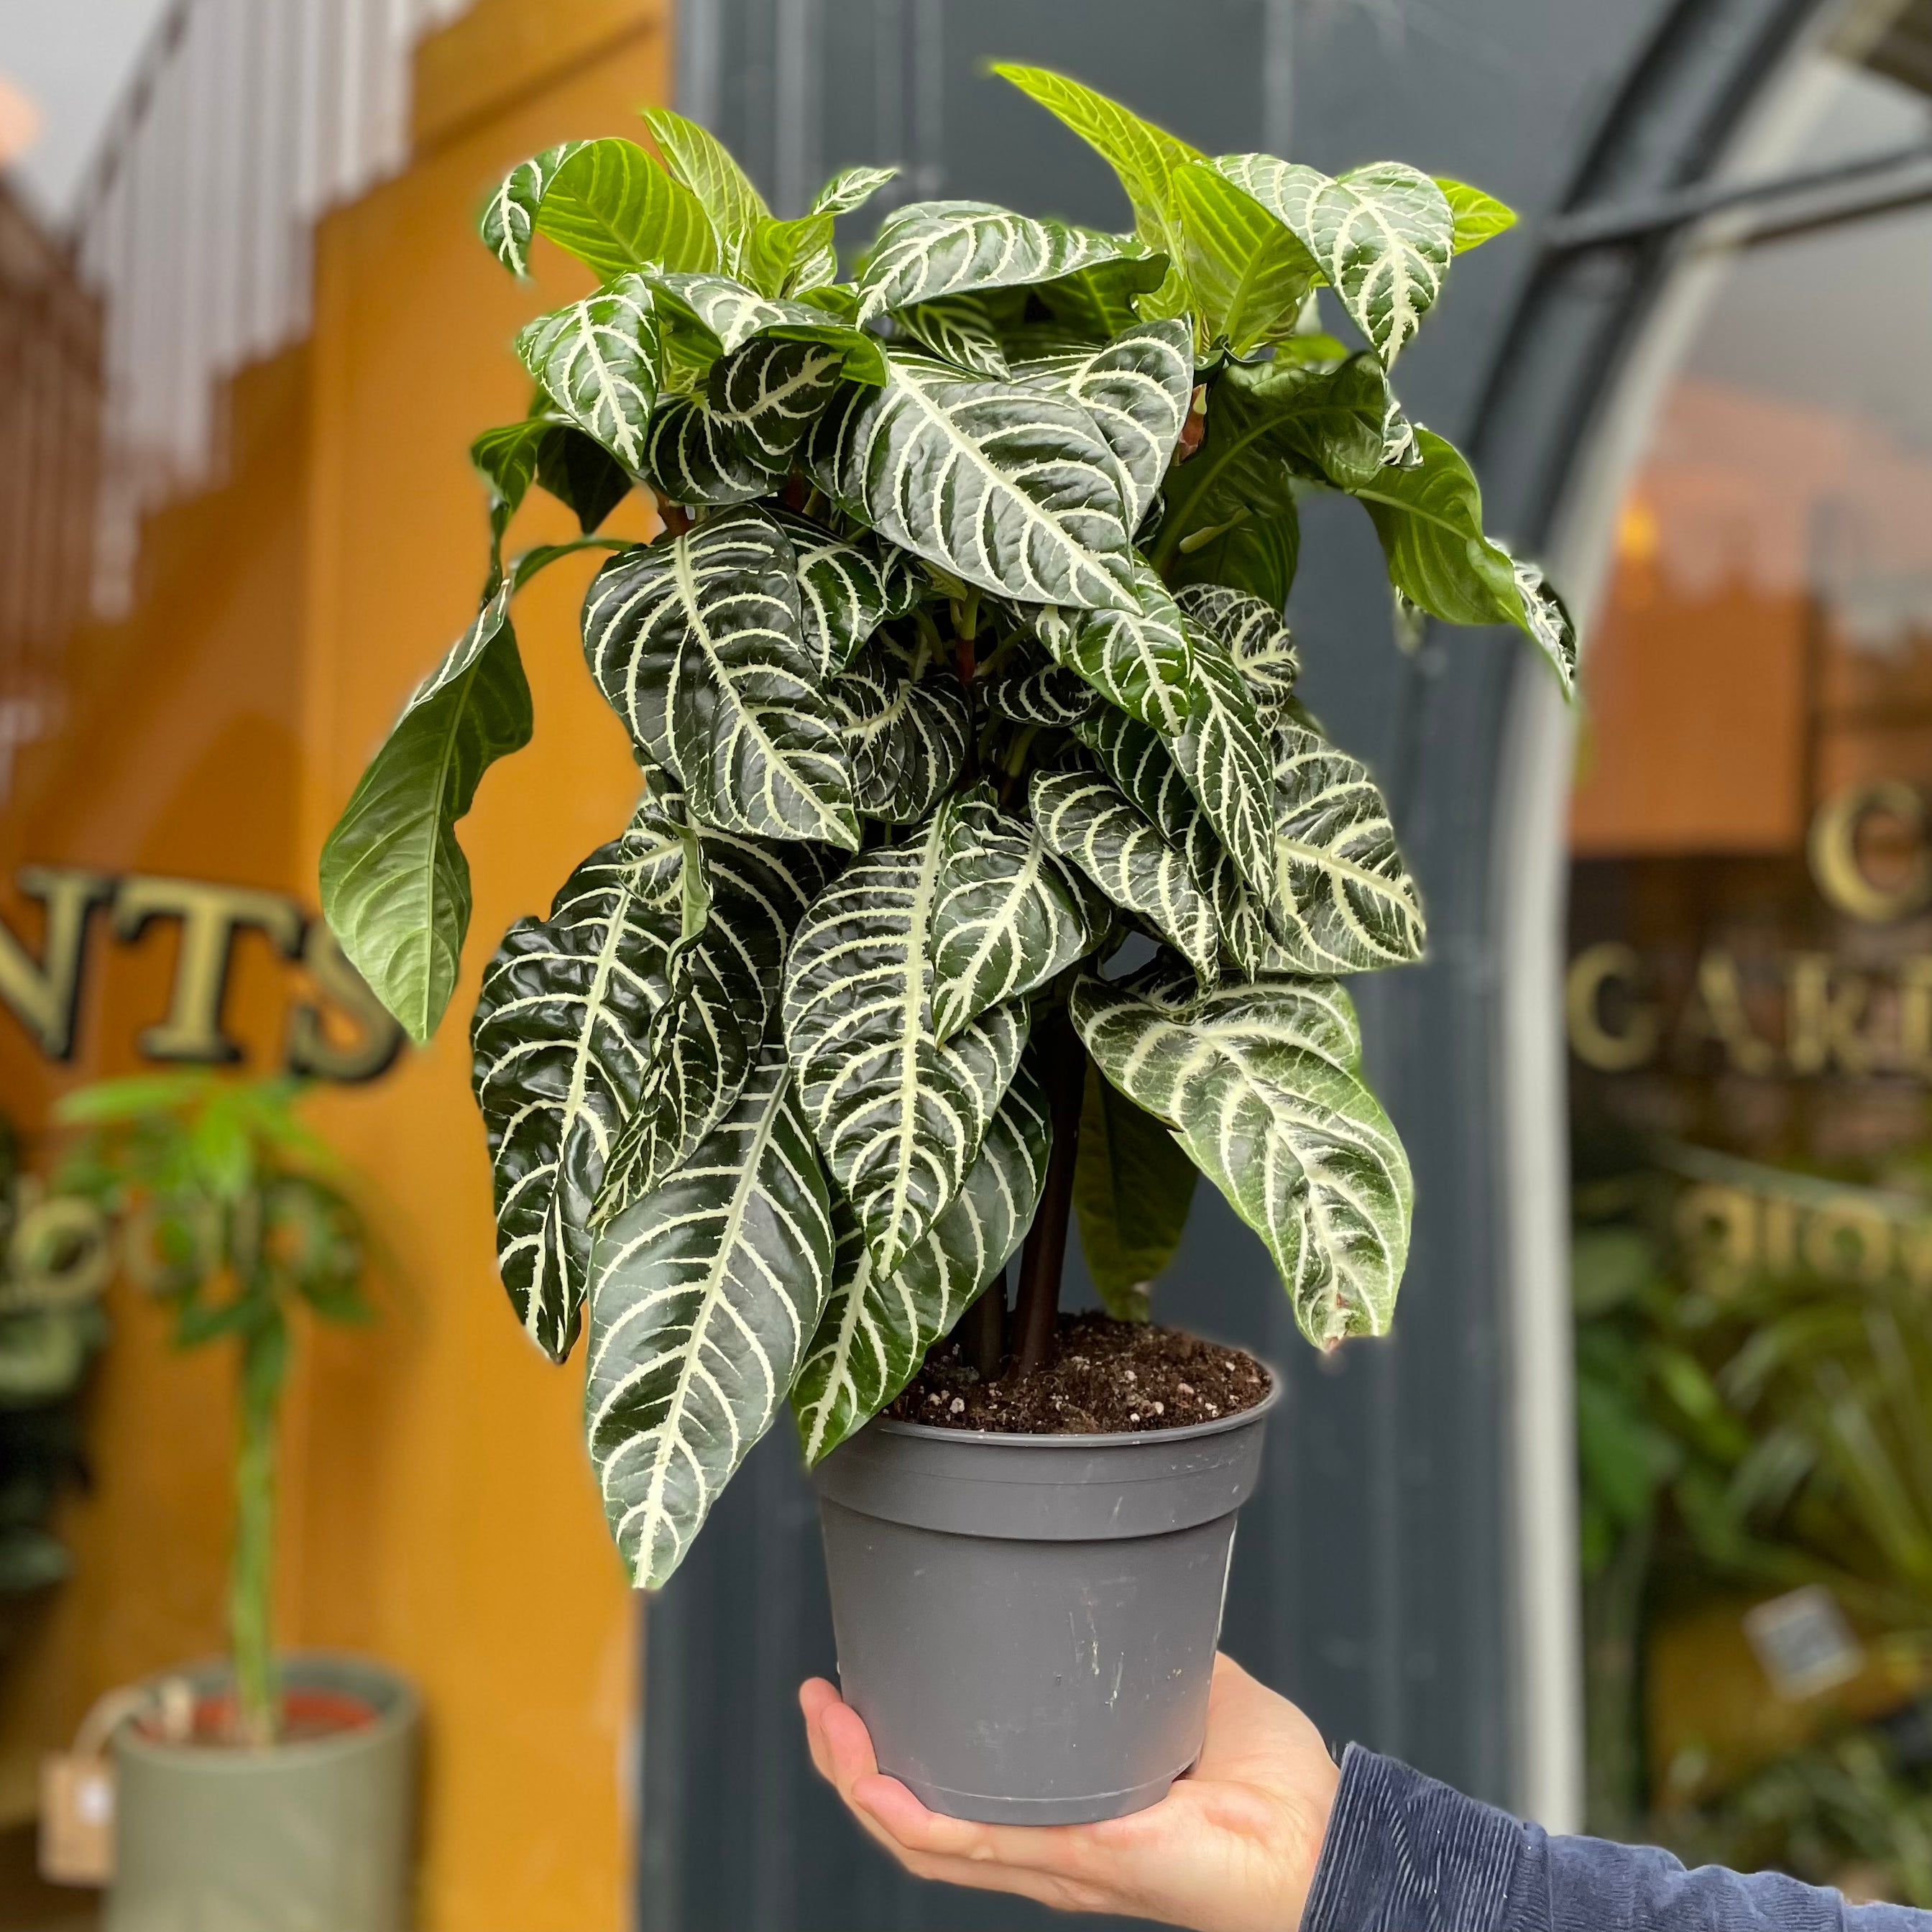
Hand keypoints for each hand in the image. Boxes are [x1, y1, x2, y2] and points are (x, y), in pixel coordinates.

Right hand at [800, 1652, 1339, 1931]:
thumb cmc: (1275, 1791)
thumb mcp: (1191, 1692)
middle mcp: (1044, 1847)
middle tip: (819, 1698)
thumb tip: (1125, 1597)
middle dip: (849, 1763)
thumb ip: (1147, 1657)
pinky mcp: (1078, 1858)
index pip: (956, 1798)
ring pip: (922, 1835)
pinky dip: (909, 1815)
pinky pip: (970, 1844)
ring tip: (824, 1717)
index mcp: (1062, 1813)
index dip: (894, 1755)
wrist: (1321, 1841)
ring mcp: (1054, 1859)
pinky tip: (873, 1781)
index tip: (857, 1690)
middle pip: (913, 1821)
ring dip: (858, 1779)